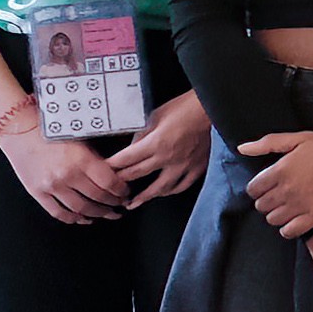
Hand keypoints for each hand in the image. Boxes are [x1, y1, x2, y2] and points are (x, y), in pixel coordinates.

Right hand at [0, 117, 122, 222]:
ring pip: (81, 209)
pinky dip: (74, 219)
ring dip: (97, 214)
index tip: (126, 193)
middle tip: (120, 206)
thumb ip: (95, 159)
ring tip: (106, 214)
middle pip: (98, 198)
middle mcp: (67, 175)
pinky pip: (59, 213)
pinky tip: (83, 218)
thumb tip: (115, 175)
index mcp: (81, 159)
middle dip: (113, 204)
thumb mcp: (79, 139)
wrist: (20, 130)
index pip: (109, 182)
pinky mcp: (38, 192)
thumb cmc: (50, 131)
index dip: (121, 191)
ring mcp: (52, 186)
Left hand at [97, 94, 213, 211]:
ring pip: (160, 188)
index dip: (111, 167)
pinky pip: (182, 185)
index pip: (126, 159)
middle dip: (121, 182)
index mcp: (156, 143)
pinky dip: (171, 191)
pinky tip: (163, 194)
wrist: (210, 109)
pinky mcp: (196, 167)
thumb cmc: (184, 107)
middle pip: (137, 174)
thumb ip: (143, 133)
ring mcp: (183, 165)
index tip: (102, 171)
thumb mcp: (156, 116)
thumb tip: (133, 146)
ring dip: (143, 197)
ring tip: (132, 203)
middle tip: (110, 189)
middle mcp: (168, 157)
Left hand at [244, 117, 312, 239]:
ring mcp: (302, 204)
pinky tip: (295, 219)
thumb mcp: (300, 138)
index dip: (257, 189)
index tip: (266, 186)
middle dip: (266, 201)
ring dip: (276, 214)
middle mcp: (288, 189)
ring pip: (273, 220)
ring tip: (288, 206)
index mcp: (282, 169)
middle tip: (278, 195)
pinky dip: (288, 228)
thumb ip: (268, 143)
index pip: (253, 189)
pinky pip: (290, 231)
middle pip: (261, 206)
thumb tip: (242, 148)